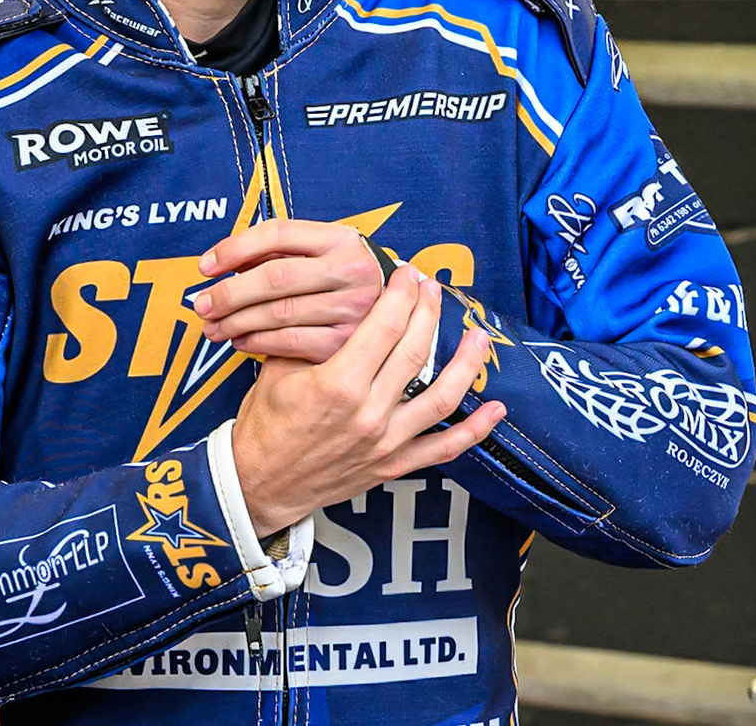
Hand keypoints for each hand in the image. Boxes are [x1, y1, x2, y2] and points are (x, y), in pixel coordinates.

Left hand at [196, 219, 384, 361]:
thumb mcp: (319, 253)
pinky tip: (240, 341)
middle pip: (276, 277)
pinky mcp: (347, 342)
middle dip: (230, 292)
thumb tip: (220, 265)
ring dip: (236, 322)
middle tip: (201, 305)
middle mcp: (351, 270)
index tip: (205, 266)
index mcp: (340, 238)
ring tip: (213, 327)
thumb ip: (277, 253)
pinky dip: (258, 342)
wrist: (393, 313)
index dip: (235, 248)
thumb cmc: (339, 280)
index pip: (278, 233)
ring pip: (279, 313)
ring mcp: (353, 308)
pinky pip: (290, 341)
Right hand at [231, 264, 506, 536]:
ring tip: (478, 336)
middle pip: (415, 350)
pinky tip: (496, 409)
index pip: (384, 325)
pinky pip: (444, 448)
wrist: (259, 482)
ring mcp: (386, 441)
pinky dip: (475, 430)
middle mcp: (368, 412)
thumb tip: (350, 300)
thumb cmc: (265, 422)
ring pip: (442, 397)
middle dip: (428, 311)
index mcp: (338, 383)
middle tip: (433, 287)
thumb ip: (315, 337)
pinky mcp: (394, 465)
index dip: (402, 293)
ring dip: (466, 364)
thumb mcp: (279, 369)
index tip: (407, 273)